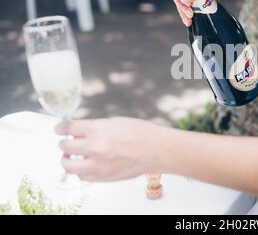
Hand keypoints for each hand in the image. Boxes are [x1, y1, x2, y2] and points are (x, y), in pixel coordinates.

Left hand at [55, 117, 169, 181]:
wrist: (156, 150)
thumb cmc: (141, 134)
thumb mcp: (115, 122)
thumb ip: (95, 127)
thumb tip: (80, 132)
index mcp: (98, 130)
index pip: (68, 128)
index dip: (61, 128)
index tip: (59, 129)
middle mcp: (95, 147)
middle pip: (65, 147)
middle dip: (64, 143)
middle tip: (67, 142)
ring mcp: (98, 165)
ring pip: (68, 165)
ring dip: (67, 159)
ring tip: (72, 157)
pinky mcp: (103, 177)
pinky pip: (82, 176)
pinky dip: (80, 171)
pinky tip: (86, 165)